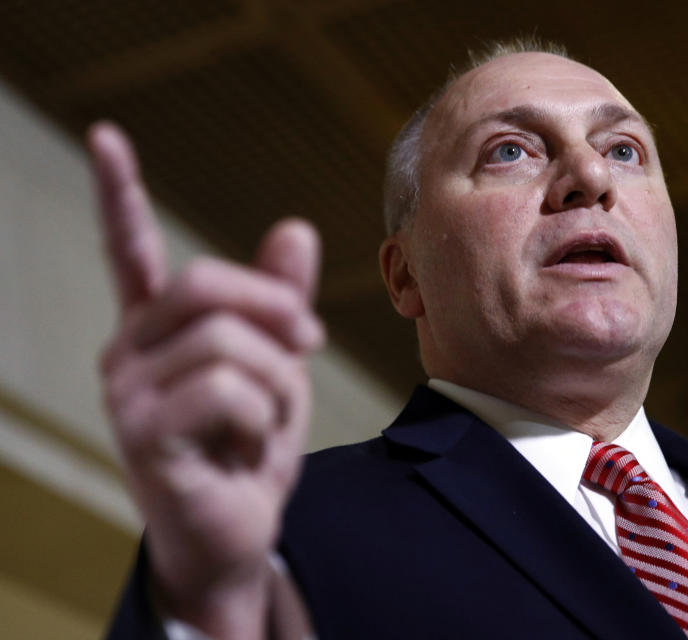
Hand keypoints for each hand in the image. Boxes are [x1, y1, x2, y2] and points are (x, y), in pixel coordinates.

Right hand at [89, 122, 322, 638]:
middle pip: (203, 283)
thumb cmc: (250, 445)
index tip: (106, 135)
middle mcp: (129, 350)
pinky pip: (229, 389)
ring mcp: (128, 392)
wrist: (237, 531)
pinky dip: (263, 416)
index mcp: (158, 328)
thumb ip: (279, 303)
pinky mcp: (143, 433)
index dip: (119, 193)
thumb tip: (294, 228)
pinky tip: (244, 446)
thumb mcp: (277, 365)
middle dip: (274, 308)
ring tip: (262, 421)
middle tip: (310, 340)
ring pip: (228, 340)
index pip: (130, 250)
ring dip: (276, 381)